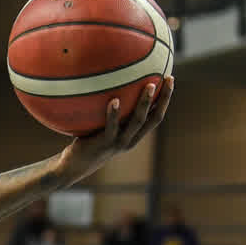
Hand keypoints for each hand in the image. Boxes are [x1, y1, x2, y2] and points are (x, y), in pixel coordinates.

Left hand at [58, 78, 174, 182]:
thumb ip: (111, 112)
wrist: (75, 166)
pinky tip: (115, 99)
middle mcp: (130, 140)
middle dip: (163, 99)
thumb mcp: (103, 126)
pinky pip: (111, 127)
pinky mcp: (104, 143)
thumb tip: (111, 84)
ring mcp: (118, 142)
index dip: (166, 99)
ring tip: (149, 85)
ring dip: (144, 103)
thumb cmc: (88, 141)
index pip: (156, 116)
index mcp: (134, 136)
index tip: (170, 79)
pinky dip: (114, 114)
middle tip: (168, 79)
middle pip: (154, 118)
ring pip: (136, 122)